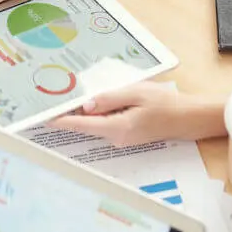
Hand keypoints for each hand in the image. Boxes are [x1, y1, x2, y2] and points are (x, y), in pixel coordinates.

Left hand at [49, 81, 225, 145]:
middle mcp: (116, 137)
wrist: (188, 118)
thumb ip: (109, 99)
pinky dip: (98, 113)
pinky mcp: (125, 134)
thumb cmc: (166, 104)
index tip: (43, 117)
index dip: (61, 120)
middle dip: (70, 112)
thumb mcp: (136, 93)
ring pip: (95, 123)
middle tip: (52, 97)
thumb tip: (86, 105)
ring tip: (72, 95)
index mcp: (117, 128)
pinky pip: (105, 123)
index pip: (82, 125)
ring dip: (85, 111)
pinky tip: (96, 101)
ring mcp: (121, 138)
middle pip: (86, 124)